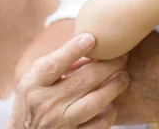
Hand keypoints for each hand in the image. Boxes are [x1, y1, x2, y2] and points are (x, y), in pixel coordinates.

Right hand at [9, 33, 129, 128]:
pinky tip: (113, 102)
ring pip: (95, 102)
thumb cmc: (35, 98)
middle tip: (123, 56)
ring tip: (125, 76)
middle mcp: (45, 104)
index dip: (72, 50)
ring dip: (114, 87)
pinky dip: (110, 112)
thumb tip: (91, 45)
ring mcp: (60, 123)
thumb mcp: (37, 78)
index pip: (54, 65)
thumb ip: (60, 61)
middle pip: (83, 80)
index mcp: (33, 85)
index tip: (91, 38)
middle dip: (108, 65)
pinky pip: (99, 124)